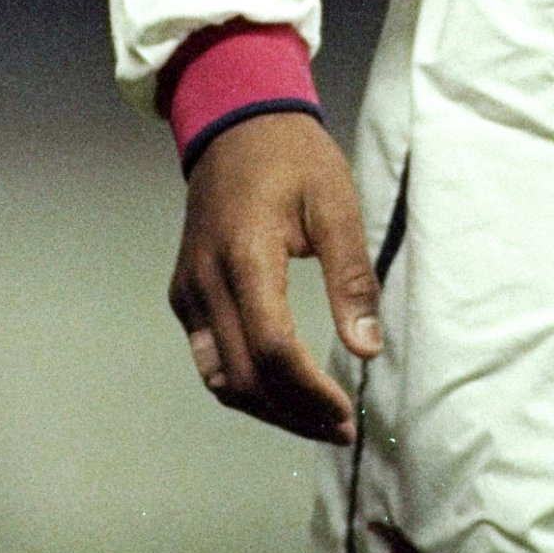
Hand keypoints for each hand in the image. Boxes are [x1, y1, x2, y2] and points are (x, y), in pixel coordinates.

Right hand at [169, 114, 381, 443]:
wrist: (236, 123)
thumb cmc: (293, 158)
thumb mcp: (336, 204)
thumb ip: (351, 277)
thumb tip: (367, 349)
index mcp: (244, 255)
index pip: (272, 349)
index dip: (309, 392)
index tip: (347, 413)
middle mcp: (204, 282)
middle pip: (243, 376)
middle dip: (293, 413)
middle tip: (340, 429)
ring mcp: (187, 292)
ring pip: (220, 379)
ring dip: (268, 410)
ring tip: (318, 423)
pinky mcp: (185, 295)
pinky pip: (210, 359)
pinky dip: (245, 387)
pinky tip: (284, 394)